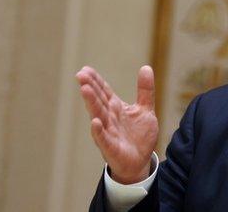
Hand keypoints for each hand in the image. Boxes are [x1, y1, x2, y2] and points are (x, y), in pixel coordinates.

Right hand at [76, 65, 158, 183]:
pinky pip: (103, 138)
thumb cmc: (139, 135)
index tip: (86, 69)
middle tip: (80, 75)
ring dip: (91, 104)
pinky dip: (98, 131)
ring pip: (98, 116)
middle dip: (90, 88)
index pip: (104, 91)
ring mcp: (109, 132)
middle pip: (99, 101)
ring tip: (85, 90)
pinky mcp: (111, 147)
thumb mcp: (145, 109)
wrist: (141, 160)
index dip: (96, 81)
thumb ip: (145, 90)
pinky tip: (94, 122)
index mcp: (116, 108)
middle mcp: (109, 118)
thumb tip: (146, 67)